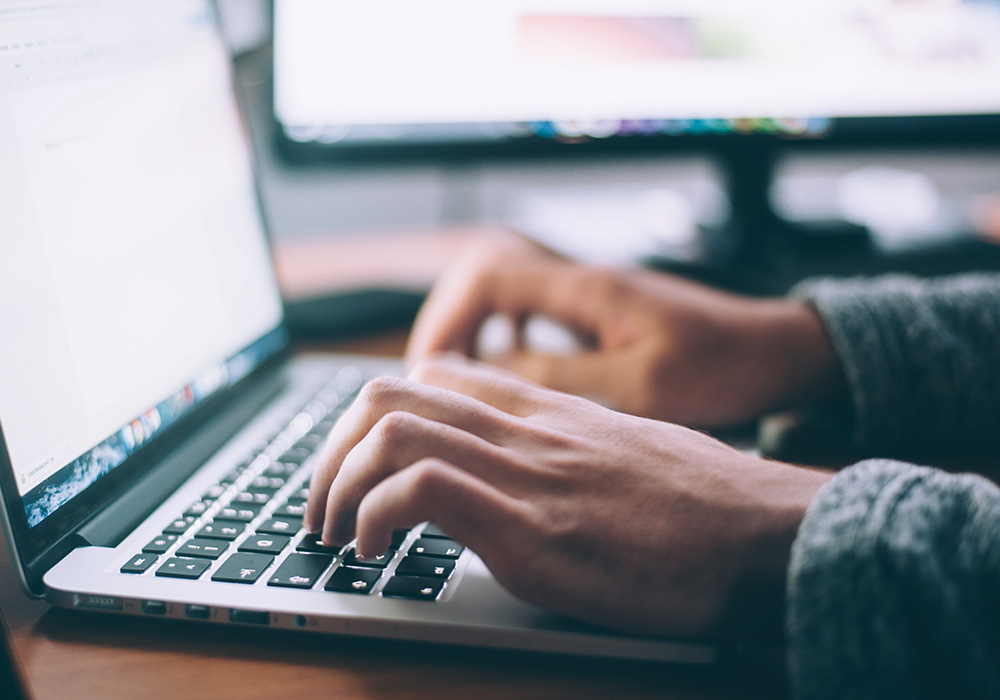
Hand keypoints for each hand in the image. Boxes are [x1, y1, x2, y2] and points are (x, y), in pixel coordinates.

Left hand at [306, 354, 830, 638]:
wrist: (769, 533)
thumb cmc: (707, 504)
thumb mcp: (627, 454)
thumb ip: (567, 449)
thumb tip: (530, 474)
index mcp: (547, 410)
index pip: (434, 375)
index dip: (375, 416)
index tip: (360, 465)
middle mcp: (526, 429)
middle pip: (390, 393)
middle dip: (331, 450)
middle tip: (323, 505)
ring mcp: (527, 473)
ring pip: (390, 430)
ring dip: (336, 484)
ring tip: (335, 533)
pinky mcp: (533, 529)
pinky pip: (421, 490)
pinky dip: (374, 517)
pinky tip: (375, 553)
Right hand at [406, 234, 844, 427]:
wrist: (776, 352)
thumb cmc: (721, 367)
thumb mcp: (639, 386)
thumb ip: (560, 377)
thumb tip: (487, 375)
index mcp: (586, 289)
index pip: (487, 277)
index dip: (446, 320)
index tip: (430, 371)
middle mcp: (581, 280)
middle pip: (484, 276)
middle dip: (449, 324)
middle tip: (432, 379)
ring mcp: (590, 294)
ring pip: (505, 293)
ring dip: (474, 330)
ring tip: (458, 378)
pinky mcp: (601, 313)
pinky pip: (532, 311)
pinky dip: (506, 336)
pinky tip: (510, 371)